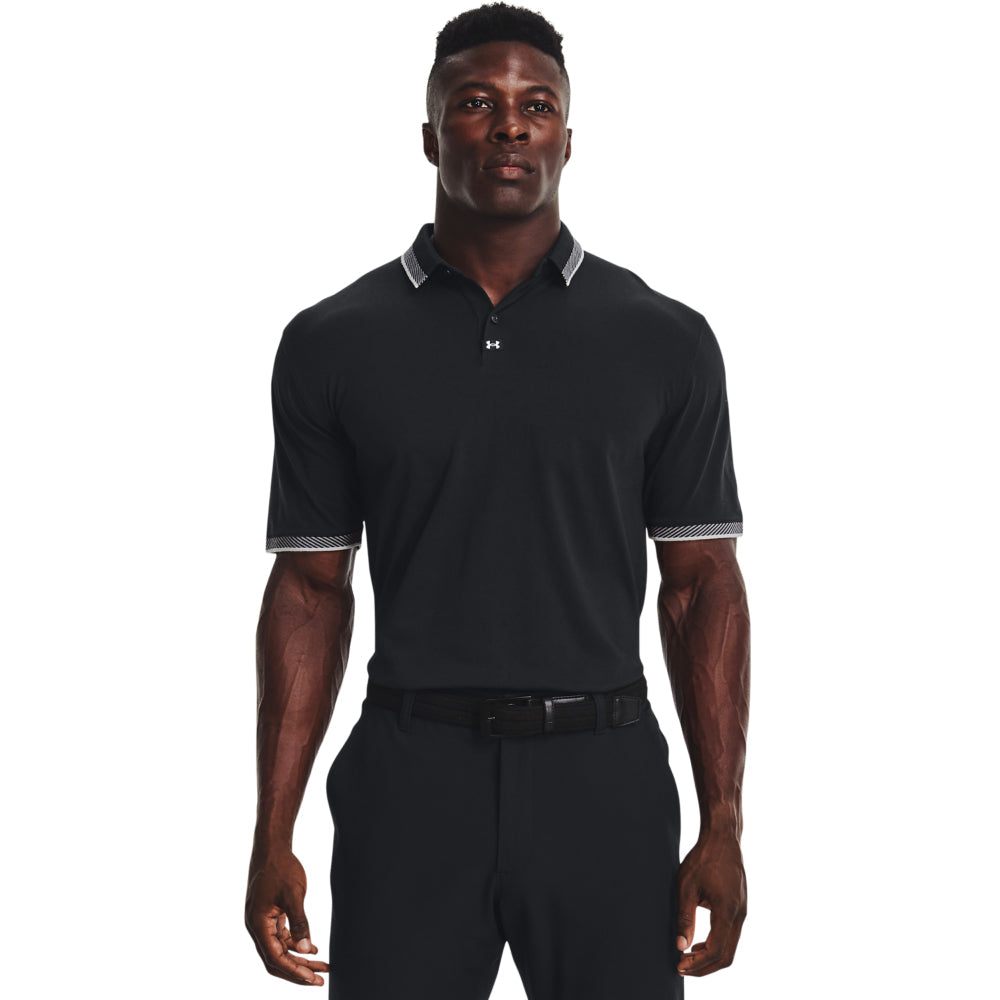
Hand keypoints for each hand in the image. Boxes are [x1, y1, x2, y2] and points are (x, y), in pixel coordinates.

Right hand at [245, 847, 329, 985]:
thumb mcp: (294, 895)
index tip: (312, 978)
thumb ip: (300, 923)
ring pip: (280, 949)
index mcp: (258, 924)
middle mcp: (257, 927)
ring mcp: (262, 921)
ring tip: (322, 966)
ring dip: (299, 959)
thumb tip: (307, 950)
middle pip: (276, 959)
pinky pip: (281, 938)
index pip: (275, 958)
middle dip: (297, 971)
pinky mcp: (270, 915)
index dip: (294, 971)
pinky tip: (312, 949)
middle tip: (320, 979)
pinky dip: (296, 945)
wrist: (272, 847)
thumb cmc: (280, 867)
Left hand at [675, 832, 746, 975]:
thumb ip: (684, 917)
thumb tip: (680, 946)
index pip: (715, 950)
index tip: (679, 965)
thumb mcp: (686, 886)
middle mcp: (739, 914)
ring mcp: (743, 911)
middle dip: (704, 967)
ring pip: (731, 947)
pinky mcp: (740, 907)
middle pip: (726, 955)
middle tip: (682, 967)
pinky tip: (700, 943)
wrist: (722, 837)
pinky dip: (717, 945)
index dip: (697, 963)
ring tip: (688, 957)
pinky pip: (732, 935)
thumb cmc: (702, 858)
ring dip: (711, 957)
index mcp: (727, 911)